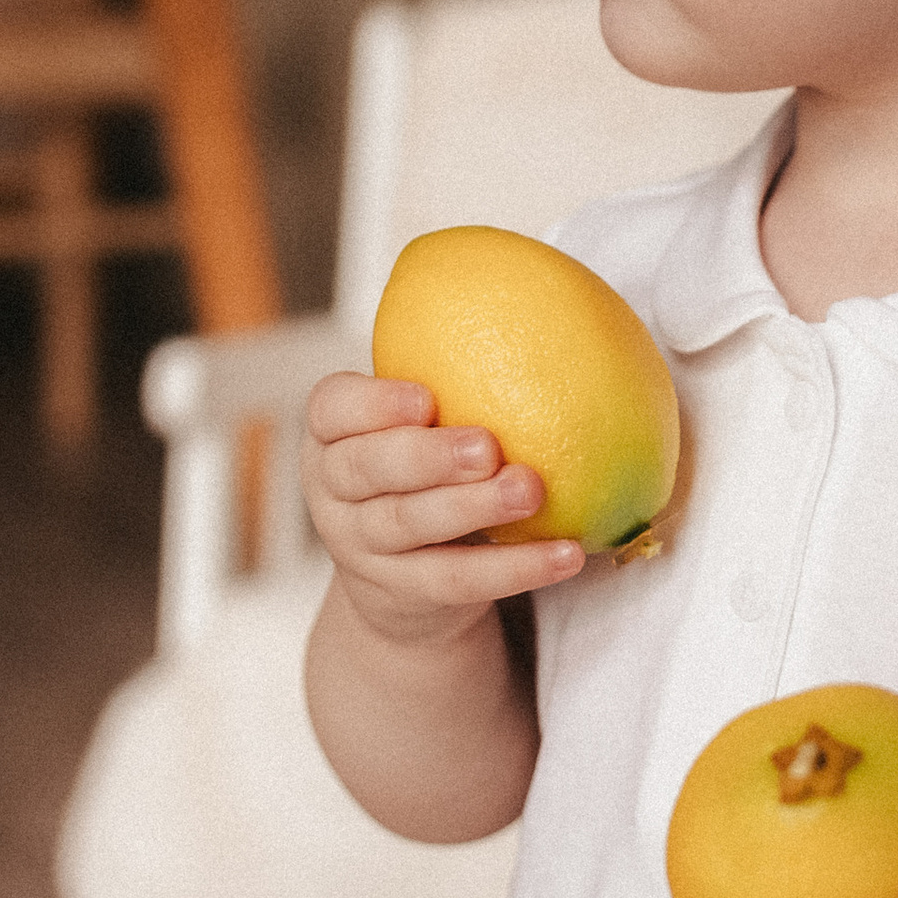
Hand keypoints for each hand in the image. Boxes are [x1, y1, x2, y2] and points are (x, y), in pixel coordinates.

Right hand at [303, 371, 584, 652]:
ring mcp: (361, 546)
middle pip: (366, 469)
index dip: (373, 404)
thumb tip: (562, 304)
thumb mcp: (416, 426)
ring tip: (530, 490)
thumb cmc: (421, 470)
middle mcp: (334, 489)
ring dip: (472, 507)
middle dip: (427, 457)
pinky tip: (566, 553)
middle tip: (487, 447)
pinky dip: (514, 568)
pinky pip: (459, 580)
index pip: (331, 409)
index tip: (427, 398)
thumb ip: (454, 378)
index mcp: (333, 434)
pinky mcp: (402, 593)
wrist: (399, 582)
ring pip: (409, 525)